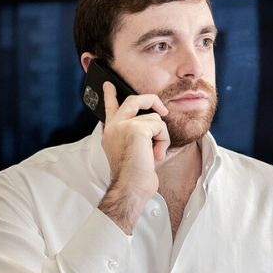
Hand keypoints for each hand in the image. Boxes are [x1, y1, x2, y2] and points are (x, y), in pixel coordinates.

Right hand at [97, 82, 170, 232]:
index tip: (109, 85)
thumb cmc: (134, 177)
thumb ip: (136, 136)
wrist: (130, 188)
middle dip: (152, 101)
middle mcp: (113, 127)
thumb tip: (152, 127)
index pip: (109, 109)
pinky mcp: (136, 128)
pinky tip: (155, 155)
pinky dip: (163, 141)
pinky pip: (159, 126)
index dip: (110, 95)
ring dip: (161, 136)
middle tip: (162, 110)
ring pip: (154, 118)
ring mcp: (123, 125)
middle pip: (134, 100)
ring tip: (154, 154)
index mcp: (110, 133)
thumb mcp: (133, 152)